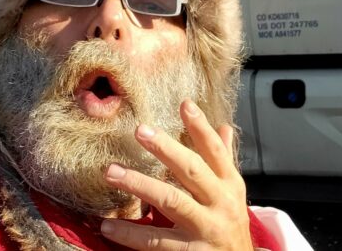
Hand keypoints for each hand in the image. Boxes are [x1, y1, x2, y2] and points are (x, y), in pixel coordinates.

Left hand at [100, 99, 253, 250]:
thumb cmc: (230, 224)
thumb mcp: (233, 191)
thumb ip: (224, 159)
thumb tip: (222, 125)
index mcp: (230, 184)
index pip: (215, 150)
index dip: (201, 127)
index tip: (185, 104)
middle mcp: (221, 203)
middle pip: (193, 171)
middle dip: (167, 149)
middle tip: (140, 130)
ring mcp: (206, 229)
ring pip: (172, 202)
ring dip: (140, 185)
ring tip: (112, 172)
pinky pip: (156, 241)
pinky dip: (131, 233)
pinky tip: (109, 225)